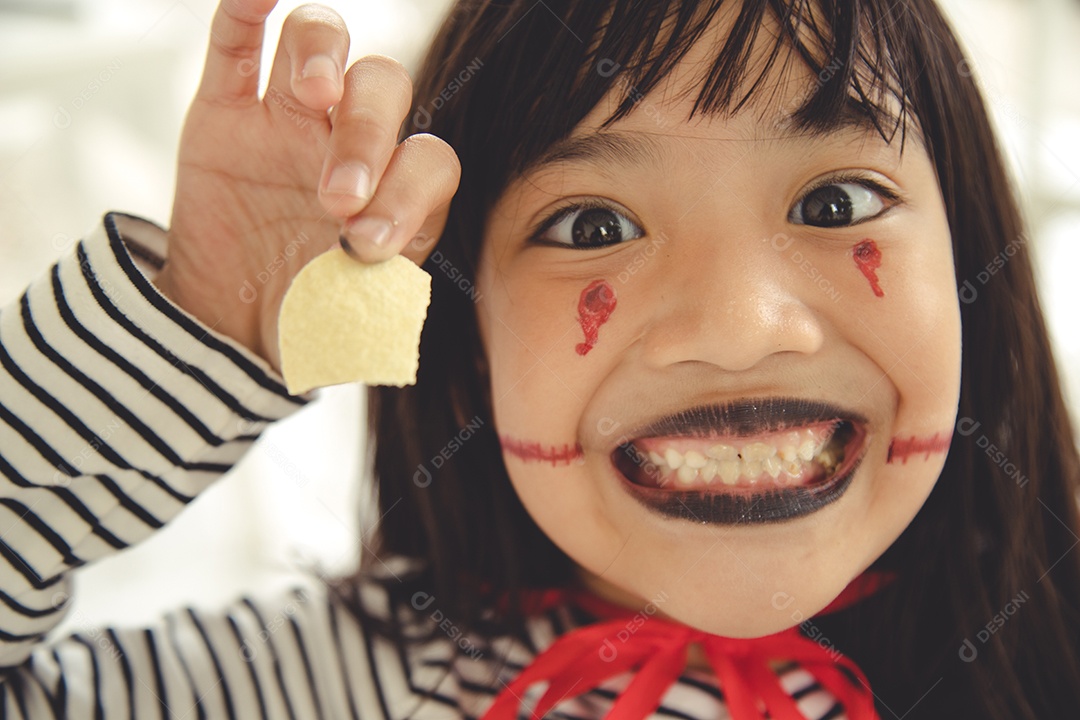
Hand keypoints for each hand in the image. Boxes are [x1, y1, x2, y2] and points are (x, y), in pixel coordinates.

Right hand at [155, 0, 460, 371]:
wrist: (230, 328)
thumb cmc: (307, 324)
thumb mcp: (354, 329)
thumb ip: (381, 310)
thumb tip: (390, 298)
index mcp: (396, 190)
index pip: (429, 159)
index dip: (410, 191)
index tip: (368, 244)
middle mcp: (351, 141)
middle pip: (382, 89)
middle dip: (368, 138)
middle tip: (335, 202)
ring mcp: (288, 118)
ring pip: (323, 44)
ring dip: (325, 58)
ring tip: (314, 97)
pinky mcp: (226, 110)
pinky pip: (238, 42)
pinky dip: (247, 10)